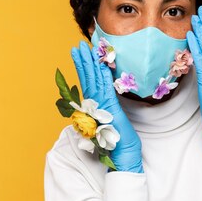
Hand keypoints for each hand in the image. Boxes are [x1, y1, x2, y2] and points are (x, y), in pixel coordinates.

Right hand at [71, 41, 143, 172]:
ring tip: (83, 50)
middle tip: (77, 46)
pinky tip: (102, 65)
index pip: (88, 81)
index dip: (83, 66)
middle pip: (87, 78)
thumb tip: (105, 94)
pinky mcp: (109, 110)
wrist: (123, 155)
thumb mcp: (113, 118)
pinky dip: (103, 76)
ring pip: (93, 81)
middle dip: (83, 61)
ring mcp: (101, 106)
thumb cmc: (119, 140)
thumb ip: (107, 106)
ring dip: (89, 64)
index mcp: (95, 105)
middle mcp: (95, 104)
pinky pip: (106, 89)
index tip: (79, 53)